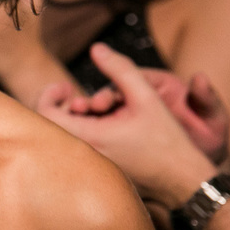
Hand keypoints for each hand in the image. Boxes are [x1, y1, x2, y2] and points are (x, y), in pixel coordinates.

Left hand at [37, 43, 218, 205]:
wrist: (184, 181)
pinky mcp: (98, 171)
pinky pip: (78, 147)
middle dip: (63, 104)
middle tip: (78, 95)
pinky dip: (84, 131)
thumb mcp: (147, 97)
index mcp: (90, 137)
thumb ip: (120, 69)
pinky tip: (106, 126)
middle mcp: (84, 155)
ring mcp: (89, 166)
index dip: (49, 95)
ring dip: (77, 117)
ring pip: (66, 136)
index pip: (45, 115)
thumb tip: (96, 48)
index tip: (66, 87)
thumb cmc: (167, 140)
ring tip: (100, 110)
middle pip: (52, 125)